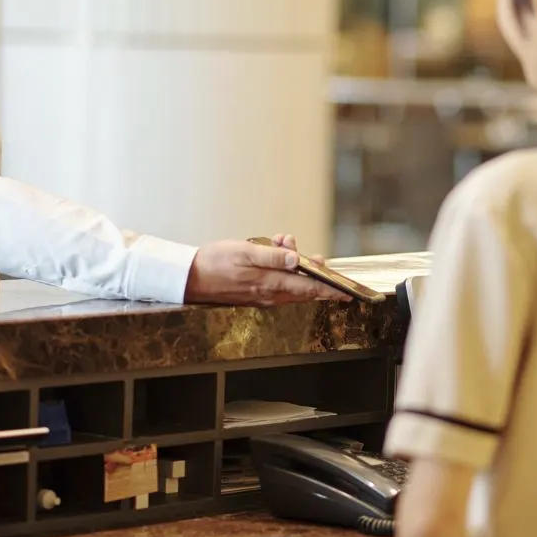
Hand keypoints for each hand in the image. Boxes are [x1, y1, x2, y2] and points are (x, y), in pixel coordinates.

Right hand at [184, 234, 351, 306]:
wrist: (189, 277)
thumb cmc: (214, 262)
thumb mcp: (244, 251)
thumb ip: (272, 256)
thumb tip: (297, 260)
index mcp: (269, 284)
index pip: (308, 289)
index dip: (329, 289)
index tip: (348, 292)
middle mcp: (268, 294)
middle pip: (302, 287)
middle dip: (311, 269)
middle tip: (313, 255)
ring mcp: (261, 295)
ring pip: (289, 283)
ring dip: (293, 265)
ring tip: (281, 242)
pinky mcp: (253, 292)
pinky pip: (276, 282)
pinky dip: (280, 267)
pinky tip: (272, 250)